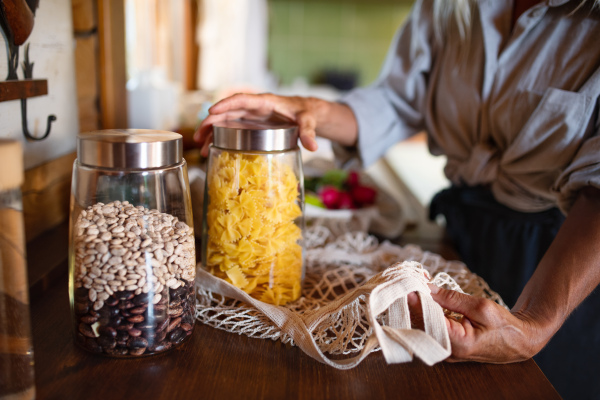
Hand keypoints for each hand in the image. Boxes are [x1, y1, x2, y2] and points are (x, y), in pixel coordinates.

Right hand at [194, 93, 321, 156]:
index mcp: (265, 102)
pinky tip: (213, 149)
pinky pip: (231, 130)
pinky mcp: (251, 126)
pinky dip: (221, 138)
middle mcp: (254, 108)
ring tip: (202, 148)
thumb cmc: (306, 112)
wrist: (307, 113)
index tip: (212, 111)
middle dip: (211, 122)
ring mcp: (250, 117)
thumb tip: (313, 146)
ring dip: (212, 133)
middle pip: (227, 112)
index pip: (242, 99)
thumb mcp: (308, 120)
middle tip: (199, 137)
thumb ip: (309, 131)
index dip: (226, 104)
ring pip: (226, 122)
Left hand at [425, 284, 547, 362]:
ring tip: (419, 283)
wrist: (519, 342)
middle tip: (413, 279)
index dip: (416, 302)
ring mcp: (445, 350)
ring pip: (423, 325)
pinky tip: (426, 294)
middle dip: (416, 300)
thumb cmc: (504, 325)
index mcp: (458, 344)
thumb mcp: (480, 307)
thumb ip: (452, 299)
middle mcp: (447, 351)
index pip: (427, 321)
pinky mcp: (446, 345)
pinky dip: (427, 310)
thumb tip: (427, 288)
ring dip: (420, 303)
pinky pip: (431, 326)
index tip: (409, 285)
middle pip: (421, 324)